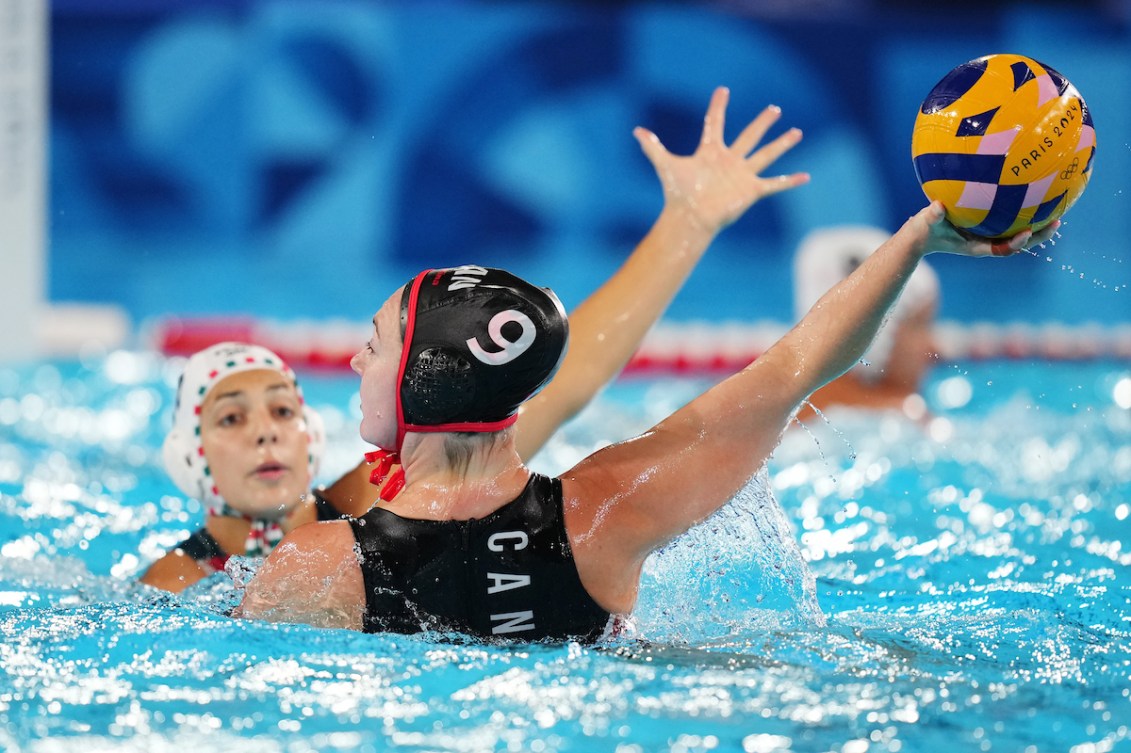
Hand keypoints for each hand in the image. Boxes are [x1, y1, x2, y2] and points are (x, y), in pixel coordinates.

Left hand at [633, 87, 809, 232]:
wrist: (690, 217)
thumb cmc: (678, 193)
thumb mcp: (666, 165)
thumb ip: (652, 147)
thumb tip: (636, 131)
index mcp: (710, 151)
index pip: (715, 123)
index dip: (718, 106)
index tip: (723, 90)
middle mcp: (729, 160)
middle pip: (749, 136)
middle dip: (762, 123)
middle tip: (774, 108)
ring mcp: (742, 175)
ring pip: (766, 154)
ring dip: (781, 144)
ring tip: (797, 132)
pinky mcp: (751, 190)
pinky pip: (774, 184)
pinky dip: (790, 181)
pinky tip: (805, 176)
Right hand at [910, 201, 1061, 257]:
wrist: (921, 237)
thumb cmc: (923, 230)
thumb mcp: (925, 223)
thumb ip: (932, 216)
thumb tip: (937, 206)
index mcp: (976, 246)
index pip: (1001, 249)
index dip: (1016, 243)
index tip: (1027, 232)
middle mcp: (987, 242)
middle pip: (1018, 243)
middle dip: (1038, 236)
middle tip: (1057, 222)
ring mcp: (989, 236)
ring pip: (1018, 233)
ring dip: (1037, 225)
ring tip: (1056, 211)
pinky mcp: (988, 228)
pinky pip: (1010, 221)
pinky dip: (1023, 212)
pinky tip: (1033, 194)